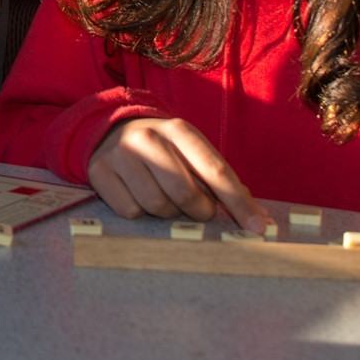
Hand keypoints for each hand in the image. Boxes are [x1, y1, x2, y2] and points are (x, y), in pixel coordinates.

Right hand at [88, 117, 272, 230]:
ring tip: (167, 199)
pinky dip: (140, 212)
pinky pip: (130, 211)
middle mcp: (148, 137)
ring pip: (157, 206)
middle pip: (185, 193)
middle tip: (200, 210)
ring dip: (168, 213)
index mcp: (179, 130)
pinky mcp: (99, 171)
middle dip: (199, 211)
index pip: (215, 171)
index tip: (258, 229)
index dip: (238, 203)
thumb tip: (261, 222)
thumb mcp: (194, 154)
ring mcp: (120, 154)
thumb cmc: (165, 151)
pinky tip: (140, 196)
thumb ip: (225, 184)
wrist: (111, 132)